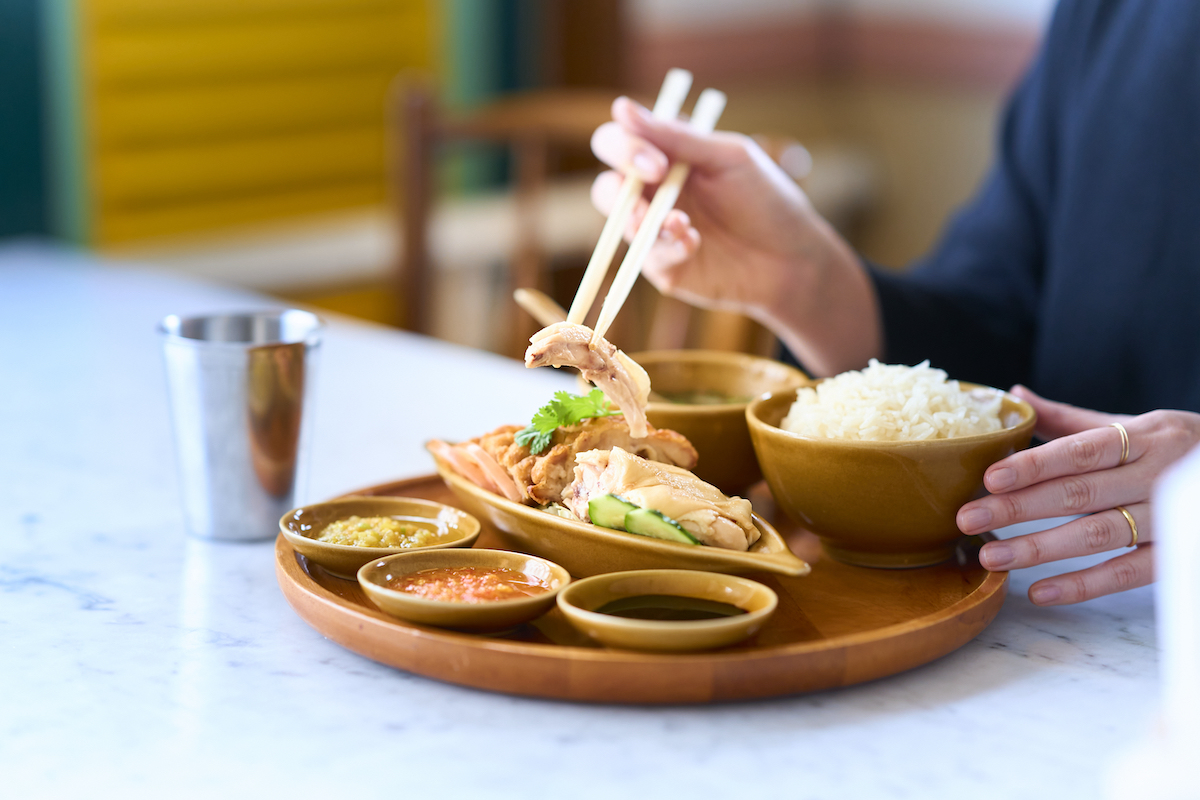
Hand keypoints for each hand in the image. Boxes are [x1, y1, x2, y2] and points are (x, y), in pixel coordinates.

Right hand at [589, 97, 880, 375]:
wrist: (793, 258)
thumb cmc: (765, 200)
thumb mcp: (726, 158)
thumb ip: (676, 136)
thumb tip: (621, 107)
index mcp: (664, 160)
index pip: (617, 144)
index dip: (625, 148)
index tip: (657, 161)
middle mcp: (653, 196)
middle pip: (606, 186)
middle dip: (622, 184)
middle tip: (657, 182)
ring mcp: (656, 235)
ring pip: (620, 223)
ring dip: (644, 220)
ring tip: (681, 222)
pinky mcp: (663, 268)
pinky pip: (646, 257)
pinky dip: (667, 247)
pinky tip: (694, 243)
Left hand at [957, 385, 1199, 604]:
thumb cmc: (1172, 449)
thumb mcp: (1130, 426)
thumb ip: (1069, 420)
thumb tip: (1015, 395)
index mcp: (1143, 437)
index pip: (1081, 450)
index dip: (1035, 464)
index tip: (989, 477)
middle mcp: (1157, 475)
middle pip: (1080, 493)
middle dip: (1019, 508)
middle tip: (968, 519)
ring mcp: (1170, 517)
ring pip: (1099, 535)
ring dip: (1040, 548)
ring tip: (992, 557)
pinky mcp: (1177, 554)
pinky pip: (1128, 573)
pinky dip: (1084, 585)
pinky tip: (1040, 592)